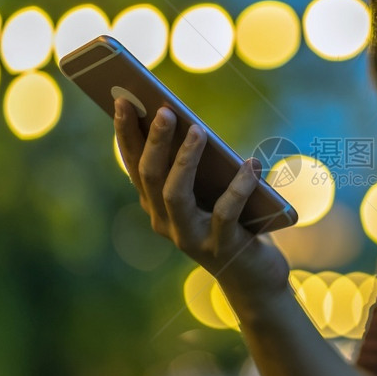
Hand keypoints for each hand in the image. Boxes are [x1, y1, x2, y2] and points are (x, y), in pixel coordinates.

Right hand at [113, 98, 289, 299]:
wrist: (253, 275)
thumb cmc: (232, 221)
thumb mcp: (212, 189)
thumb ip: (200, 164)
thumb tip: (194, 124)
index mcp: (157, 204)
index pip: (134, 165)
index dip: (126, 134)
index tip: (123, 101)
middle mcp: (165, 222)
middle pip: (150, 177)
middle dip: (155, 141)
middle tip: (165, 109)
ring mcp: (190, 238)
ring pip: (175, 195)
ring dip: (185, 160)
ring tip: (199, 130)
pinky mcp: (221, 248)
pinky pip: (226, 212)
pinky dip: (240, 185)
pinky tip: (252, 163)